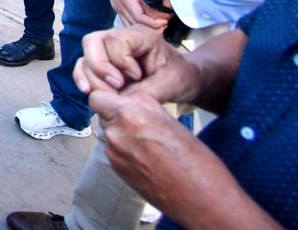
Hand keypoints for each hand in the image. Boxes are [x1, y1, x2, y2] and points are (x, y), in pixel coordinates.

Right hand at [73, 24, 192, 100]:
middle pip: (92, 42)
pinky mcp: (102, 63)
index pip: (114, 40)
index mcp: (140, 35)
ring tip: (110, 94)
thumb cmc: (179, 77)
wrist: (181, 79)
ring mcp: (108, 49)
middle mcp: (119, 37)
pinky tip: (88, 91)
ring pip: (85, 55)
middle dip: (99, 67)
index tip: (137, 77)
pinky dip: (82, 78)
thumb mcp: (169, 84)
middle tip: (117, 86)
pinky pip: (83, 67)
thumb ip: (144, 91)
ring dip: (92, 77)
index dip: (120, 61)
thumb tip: (119, 100)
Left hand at [90, 87, 204, 207]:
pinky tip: (147, 155)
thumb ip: (143, 105)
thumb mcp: (169, 119)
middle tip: (141, 121)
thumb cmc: (195, 159)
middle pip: (102, 114)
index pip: (97, 97)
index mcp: (129, 116)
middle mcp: (116, 135)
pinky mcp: (117, 170)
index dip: (108, 97)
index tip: (122, 100)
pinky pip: (114, 150)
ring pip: (108, 132)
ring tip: (149, 140)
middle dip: (116, 113)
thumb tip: (128, 97)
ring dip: (121, 131)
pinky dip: (125, 148)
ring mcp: (114, 155)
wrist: (201, 200)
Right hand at [100, 0, 170, 28]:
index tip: (164, 22)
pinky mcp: (117, 9)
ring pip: (129, 25)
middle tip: (165, 27)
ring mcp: (117, 7)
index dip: (152, 23)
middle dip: (150, 29)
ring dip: (143, 30)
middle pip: (134, 24)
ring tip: (159, 29)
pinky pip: (126, 22)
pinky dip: (137, 26)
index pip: (138, 16)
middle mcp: (119, 3)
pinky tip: (147, 27)